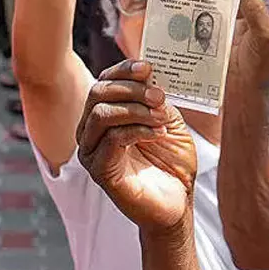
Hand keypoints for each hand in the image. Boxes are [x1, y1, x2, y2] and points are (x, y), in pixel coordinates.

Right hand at [76, 60, 197, 231]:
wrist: (177, 202)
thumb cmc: (171, 163)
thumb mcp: (167, 120)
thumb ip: (155, 99)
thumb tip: (150, 74)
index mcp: (103, 117)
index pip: (104, 83)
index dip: (123, 70)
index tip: (148, 67)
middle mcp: (90, 132)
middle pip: (97, 93)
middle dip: (131, 89)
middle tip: (159, 96)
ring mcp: (91, 152)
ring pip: (101, 114)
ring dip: (135, 109)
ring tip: (161, 118)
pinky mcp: (99, 171)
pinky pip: (112, 139)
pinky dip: (138, 130)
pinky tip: (159, 134)